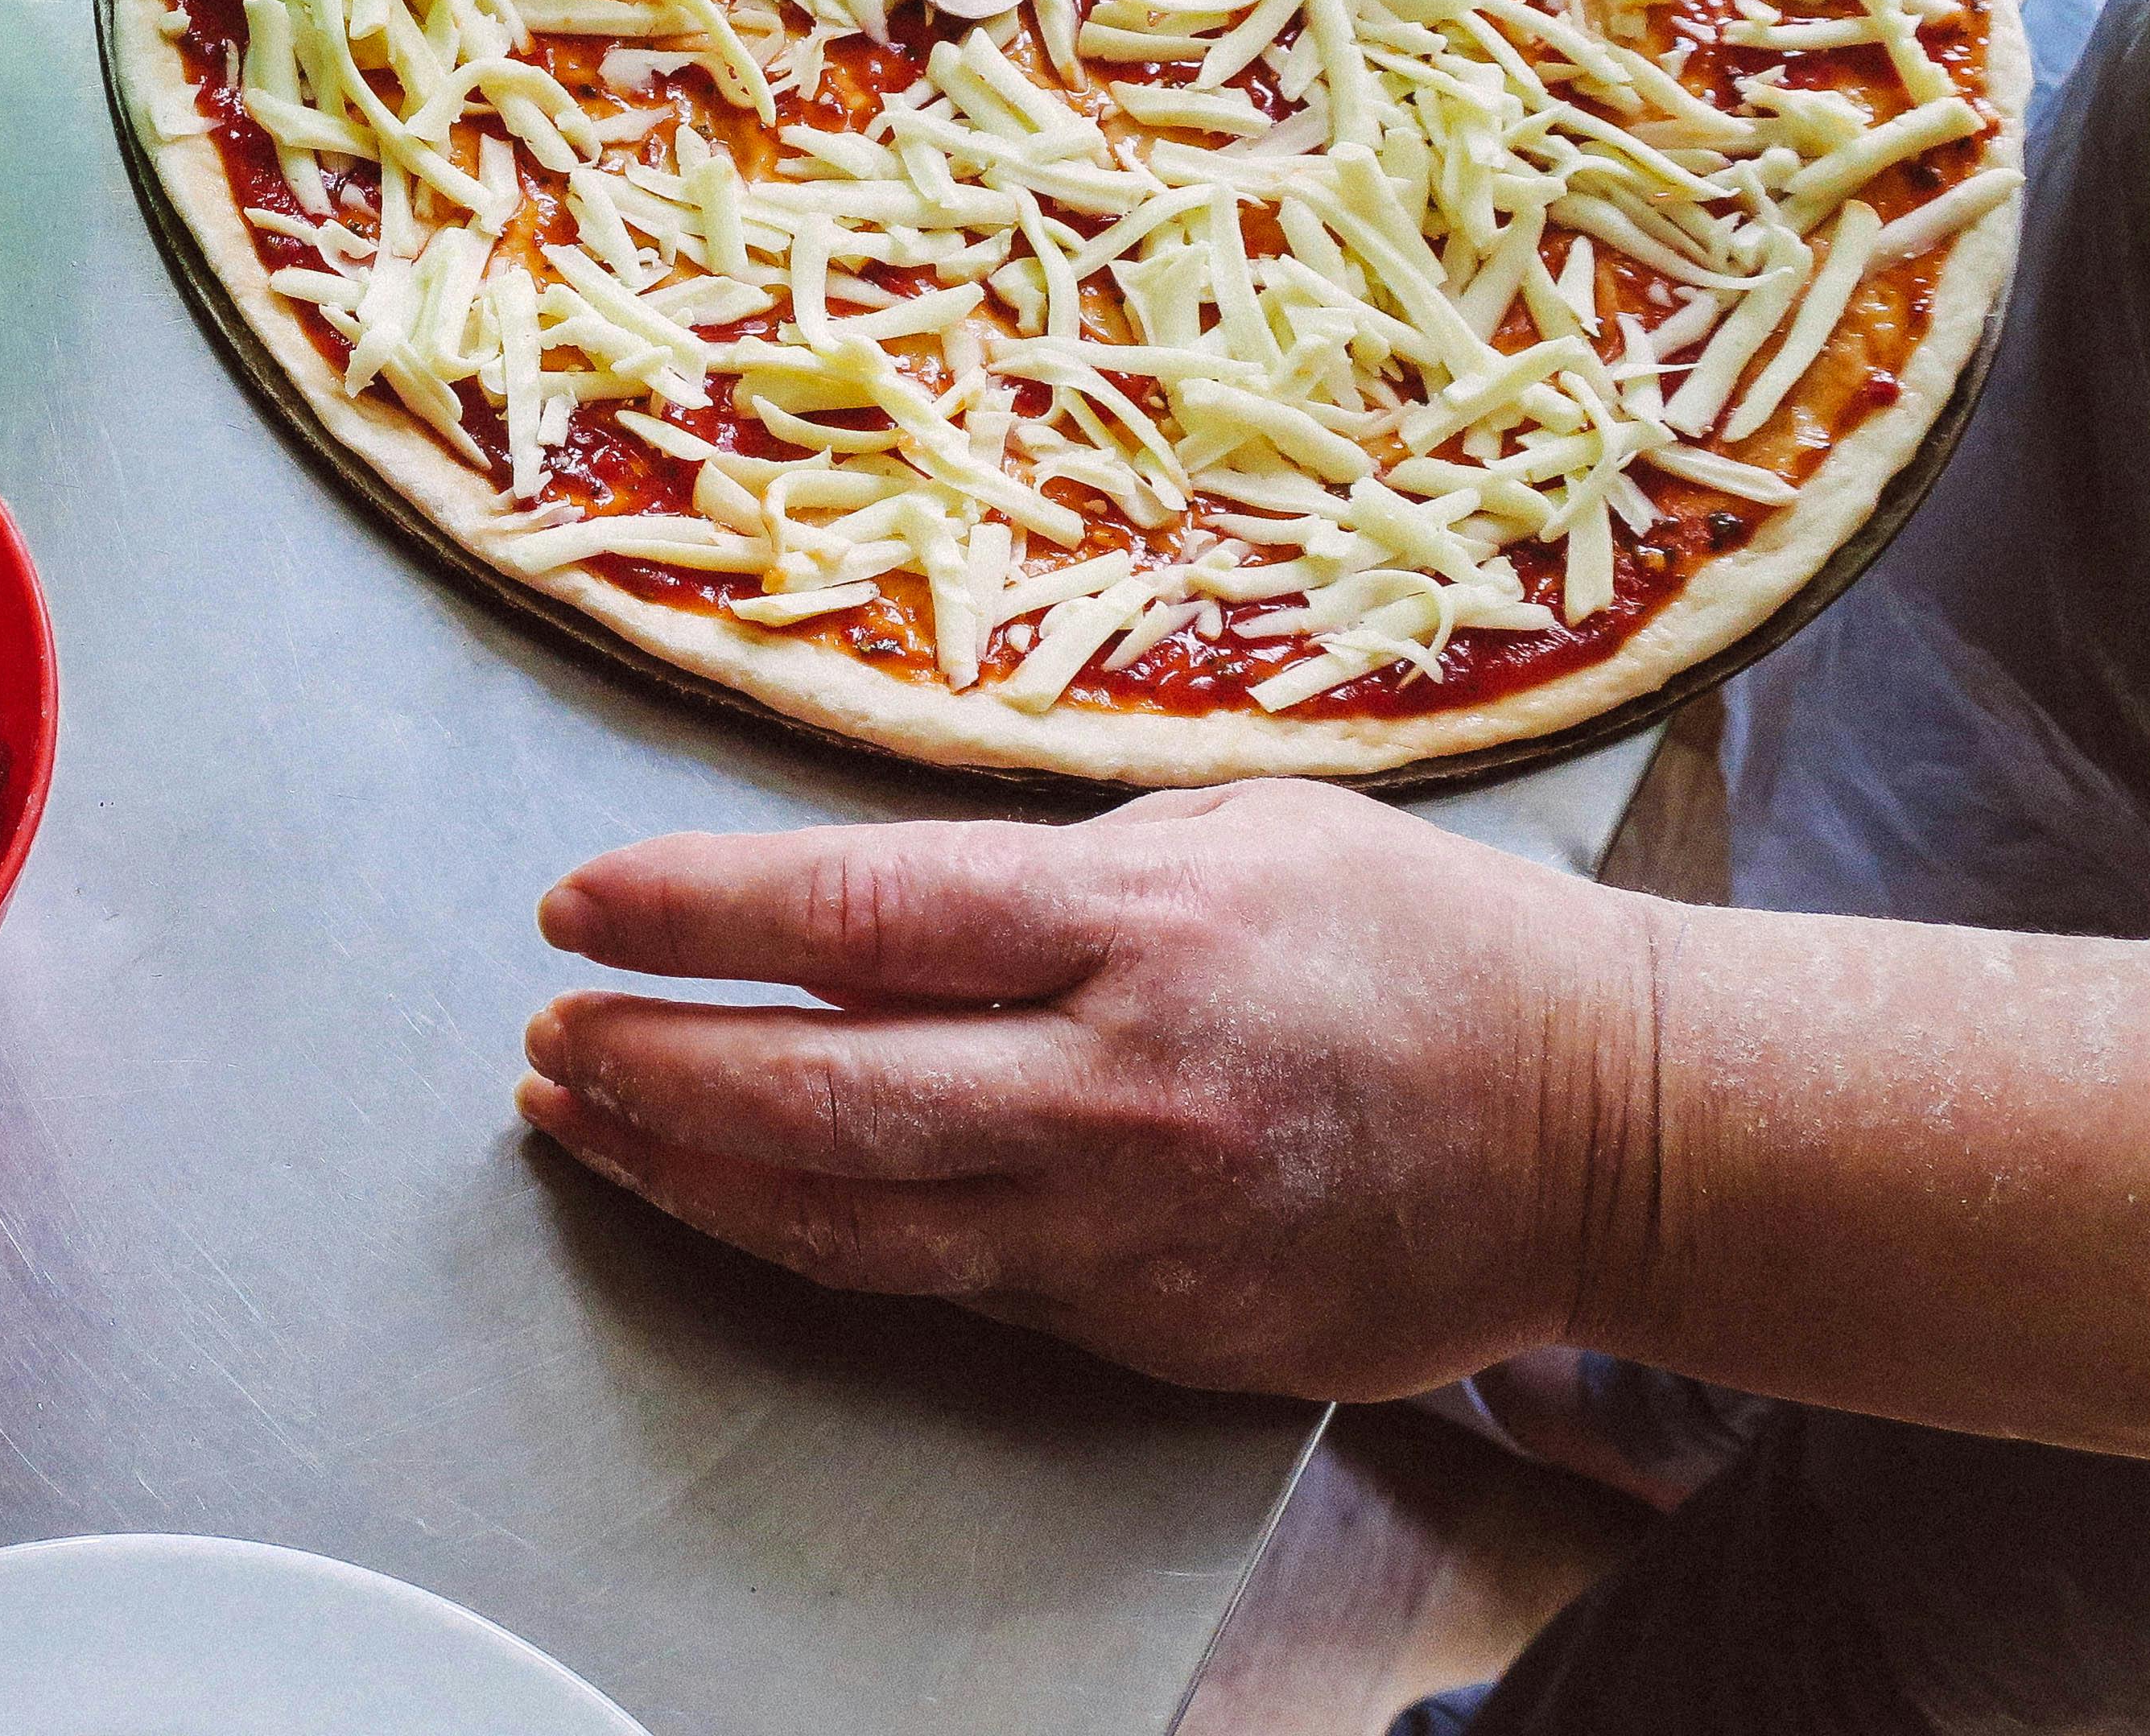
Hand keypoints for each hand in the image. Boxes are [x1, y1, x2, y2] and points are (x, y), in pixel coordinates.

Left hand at [515, 781, 1668, 1399]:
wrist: (1603, 1128)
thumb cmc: (1415, 942)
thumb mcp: (1233, 827)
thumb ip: (1048, 867)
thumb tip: (867, 897)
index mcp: (1136, 928)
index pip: (855, 918)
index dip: (690, 914)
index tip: (577, 906)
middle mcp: (1118, 1087)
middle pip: (819, 1095)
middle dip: (649, 1068)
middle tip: (546, 1036)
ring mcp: (1131, 1226)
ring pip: (849, 1221)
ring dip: (689, 1174)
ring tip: (582, 1122)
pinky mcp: (1148, 1322)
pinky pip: (943, 1283)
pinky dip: (814, 1240)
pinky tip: (733, 1200)